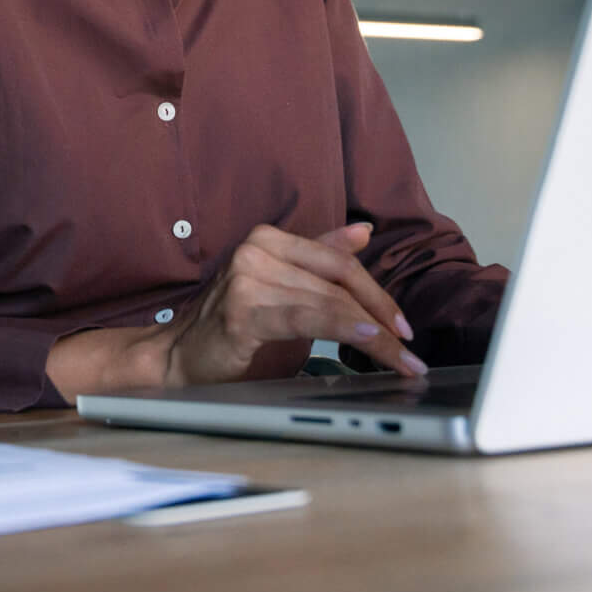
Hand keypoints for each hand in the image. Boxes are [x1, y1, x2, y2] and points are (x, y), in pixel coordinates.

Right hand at [157, 222, 425, 386]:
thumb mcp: (283, 286)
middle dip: (382, 318)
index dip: (378, 293)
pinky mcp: (243, 312)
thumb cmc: (233, 323)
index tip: (404, 326)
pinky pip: (307, 318)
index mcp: (269, 239)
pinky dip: (343, 329)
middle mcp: (257, 250)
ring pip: (329, 304)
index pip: (339, 261)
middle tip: (411, 352)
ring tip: (401, 361)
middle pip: (339, 283)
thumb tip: (363, 231)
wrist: (180, 355)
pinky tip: (369, 340)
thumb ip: (320, 259)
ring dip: (374, 336)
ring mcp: (247, 279)